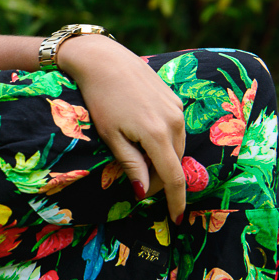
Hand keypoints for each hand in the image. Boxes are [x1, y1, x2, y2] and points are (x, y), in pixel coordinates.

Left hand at [58, 35, 187, 222]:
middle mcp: (175, 122)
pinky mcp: (175, 99)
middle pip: (175, 163)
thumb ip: (131, 165)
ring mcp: (177, 109)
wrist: (104, 60)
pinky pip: (175, 130)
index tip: (175, 219)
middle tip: (140, 186)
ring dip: (162, 160)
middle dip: (162, 180)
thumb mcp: (111, 137)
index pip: (174, 178)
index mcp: (158, 135)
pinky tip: (142, 136)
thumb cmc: (101, 99)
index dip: (176, 201)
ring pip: (176, 147)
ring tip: (139, 159)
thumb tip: (144, 193)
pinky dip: (163, 142)